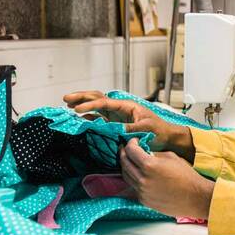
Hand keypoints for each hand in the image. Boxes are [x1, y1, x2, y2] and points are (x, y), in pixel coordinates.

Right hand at [63, 91, 194, 159]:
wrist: (167, 138)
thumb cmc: (159, 131)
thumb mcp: (145, 129)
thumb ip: (129, 129)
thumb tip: (114, 130)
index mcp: (127, 106)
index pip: (104, 103)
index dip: (90, 105)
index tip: (77, 110)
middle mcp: (120, 109)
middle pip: (98, 99)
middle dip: (82, 97)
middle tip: (66, 99)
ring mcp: (117, 116)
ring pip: (97, 107)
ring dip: (83, 105)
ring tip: (68, 105)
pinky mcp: (117, 124)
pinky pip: (100, 118)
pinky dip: (89, 116)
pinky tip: (80, 117)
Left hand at [120, 138, 214, 218]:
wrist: (194, 197)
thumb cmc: (186, 175)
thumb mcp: (171, 157)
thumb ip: (154, 154)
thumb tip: (144, 153)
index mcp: (149, 165)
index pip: (131, 150)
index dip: (130, 143)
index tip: (134, 141)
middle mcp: (142, 179)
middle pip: (124, 163)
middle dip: (124, 153)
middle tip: (126, 149)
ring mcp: (141, 191)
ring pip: (125, 176)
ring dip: (126, 166)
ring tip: (130, 161)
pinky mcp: (143, 200)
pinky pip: (133, 187)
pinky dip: (133, 178)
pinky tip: (138, 174)